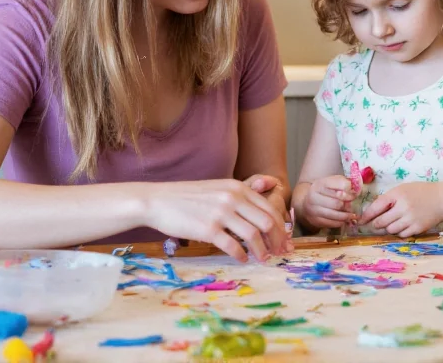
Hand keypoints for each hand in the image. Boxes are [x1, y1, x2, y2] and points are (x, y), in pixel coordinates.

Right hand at [145, 180, 289, 262]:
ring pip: (253, 236)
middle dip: (277, 241)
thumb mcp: (219, 186)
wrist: (158, 201)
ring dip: (261, 251)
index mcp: (237, 187)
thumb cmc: (189, 196)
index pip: (269, 208)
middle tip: (278, 253)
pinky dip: (242, 256)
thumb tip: (270, 183)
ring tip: (262, 258)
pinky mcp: (208, 229)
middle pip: (267, 222)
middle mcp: (232, 198)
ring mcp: (220, 213)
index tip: (283, 240)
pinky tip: (242, 259)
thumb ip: (245, 187)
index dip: (281, 227)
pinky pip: (232, 246)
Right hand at [304, 175, 356, 229]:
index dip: (351, 191)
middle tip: (352, 206)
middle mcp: (314, 196)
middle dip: (348, 205)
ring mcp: (314, 210)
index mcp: (320, 184)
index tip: (355, 194)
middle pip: (338, 203)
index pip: (340, 186)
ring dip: (347, 216)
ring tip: (352, 214)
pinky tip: (344, 219)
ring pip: (336, 215)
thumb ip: (345, 182)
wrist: (306, 203)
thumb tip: (358, 184)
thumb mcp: (332, 182)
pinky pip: (333, 223)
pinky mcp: (316, 221)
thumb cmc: (324, 192)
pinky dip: (341, 222)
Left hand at [359, 182, 442, 237]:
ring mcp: (411, 219)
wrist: (442, 199)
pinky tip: (402, 225)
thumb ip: (388, 199)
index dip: (366, 215)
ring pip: (390, 230)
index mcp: (397, 195)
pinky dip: (399, 232)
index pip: (376, 207)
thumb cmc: (420, 192)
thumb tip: (372, 212)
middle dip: (376, 224)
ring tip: (393, 222)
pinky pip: (401, 234)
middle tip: (376, 223)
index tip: (360, 221)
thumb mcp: (402, 190)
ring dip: (388, 228)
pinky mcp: (418, 228)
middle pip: (381, 222)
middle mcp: (403, 207)